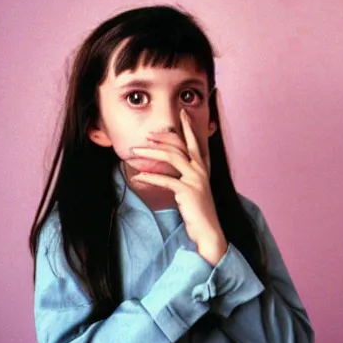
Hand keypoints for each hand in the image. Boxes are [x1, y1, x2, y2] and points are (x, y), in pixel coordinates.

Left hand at [130, 109, 226, 265]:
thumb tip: (170, 164)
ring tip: (134, 153)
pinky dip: (149, 177)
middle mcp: (201, 169)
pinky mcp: (187, 191)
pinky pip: (165, 180)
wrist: (208, 230)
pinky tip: (137, 177)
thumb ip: (186, 174)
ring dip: (150, 154)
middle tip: (146, 135)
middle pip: (179, 145)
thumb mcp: (193, 188)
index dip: (188, 126)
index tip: (182, 112)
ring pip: (171, 157)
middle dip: (161, 137)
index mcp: (203, 167)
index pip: (195, 141)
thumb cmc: (198, 210)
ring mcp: (195, 179)